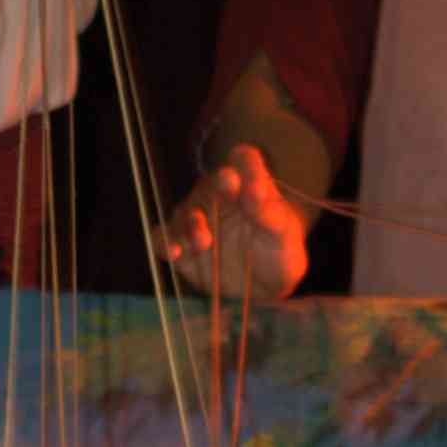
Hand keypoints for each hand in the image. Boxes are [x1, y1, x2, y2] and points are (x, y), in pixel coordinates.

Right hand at [157, 146, 308, 300]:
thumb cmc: (279, 252)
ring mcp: (195, 217)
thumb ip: (269, 212)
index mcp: (248, 183)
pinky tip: (175, 252)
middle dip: (217, 187)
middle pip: (211, 183)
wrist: (264, 286)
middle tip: (228, 186)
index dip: (247, 165)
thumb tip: (253, 189)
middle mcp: (217, 194)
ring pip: (186, 212)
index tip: (254, 177)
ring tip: (204, 241)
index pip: (244, 159)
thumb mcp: (284, 234)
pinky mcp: (178, 242)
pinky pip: (163, 237)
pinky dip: (165, 242)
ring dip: (192, 223)